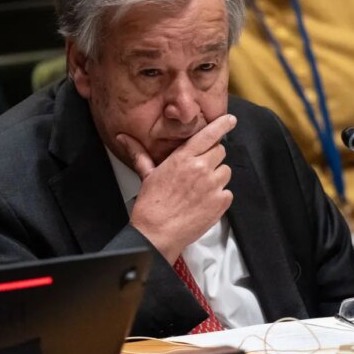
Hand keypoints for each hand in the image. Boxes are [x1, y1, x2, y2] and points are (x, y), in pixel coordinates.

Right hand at [117, 114, 236, 263]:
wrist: (157, 233)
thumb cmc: (151, 205)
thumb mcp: (147, 174)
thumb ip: (139, 153)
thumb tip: (123, 138)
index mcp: (183, 158)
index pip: (209, 134)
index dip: (222, 124)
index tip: (230, 120)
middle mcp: (201, 168)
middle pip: (220, 151)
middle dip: (212, 157)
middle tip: (199, 170)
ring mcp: (213, 186)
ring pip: (225, 171)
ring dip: (217, 177)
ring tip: (200, 189)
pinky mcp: (221, 202)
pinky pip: (228, 192)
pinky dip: (219, 197)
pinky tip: (204, 203)